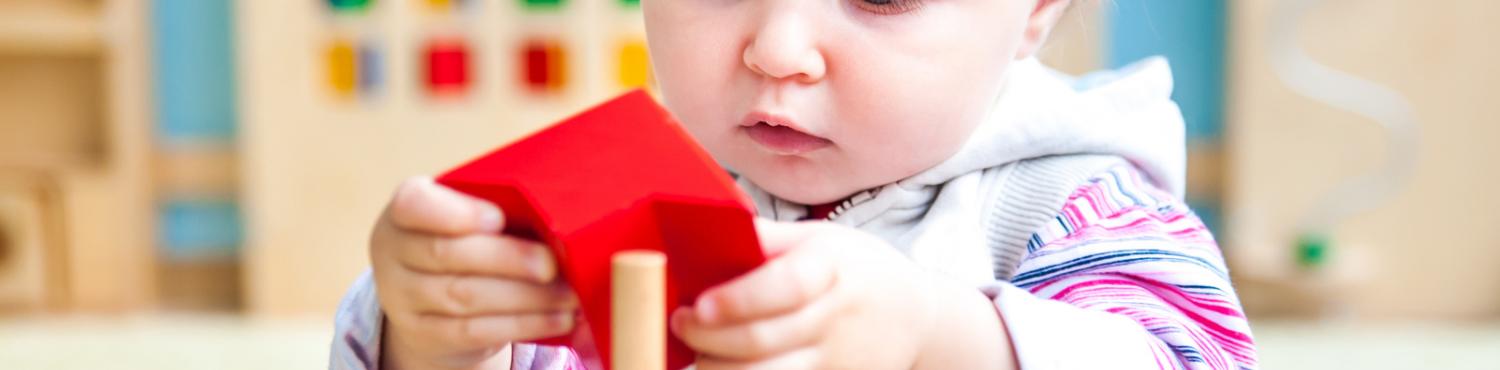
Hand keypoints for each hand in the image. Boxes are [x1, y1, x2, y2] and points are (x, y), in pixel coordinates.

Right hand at [370, 177, 578, 368]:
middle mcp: (392, 251)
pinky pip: (475, 331)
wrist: (431, 298)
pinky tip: (556, 319)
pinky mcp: (424, 334)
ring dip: (525, 297)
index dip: (456, 213)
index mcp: (404, 209)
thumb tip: (560, 214)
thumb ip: (498, 205)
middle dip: (507, 259)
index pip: (414, 204)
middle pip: (447, 254)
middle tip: (552, 265)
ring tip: (568, 295)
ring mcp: (401, 297)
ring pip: (464, 297)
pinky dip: (522, 324)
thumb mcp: (468, 213)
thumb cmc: (465, 240)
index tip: (498, 219)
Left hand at [669, 220, 1013, 369]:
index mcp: (830, 267)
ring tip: (700, 353)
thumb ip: (768, 237)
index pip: (783, 287)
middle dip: (708, 338)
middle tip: (681, 324)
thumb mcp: (822, 239)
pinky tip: (724, 368)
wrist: (916, 318)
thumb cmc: (856, 270)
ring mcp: (834, 359)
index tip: (700, 305)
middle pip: (762, 340)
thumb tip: (707, 222)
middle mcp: (834, 317)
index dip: (738, 299)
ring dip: (719, 369)